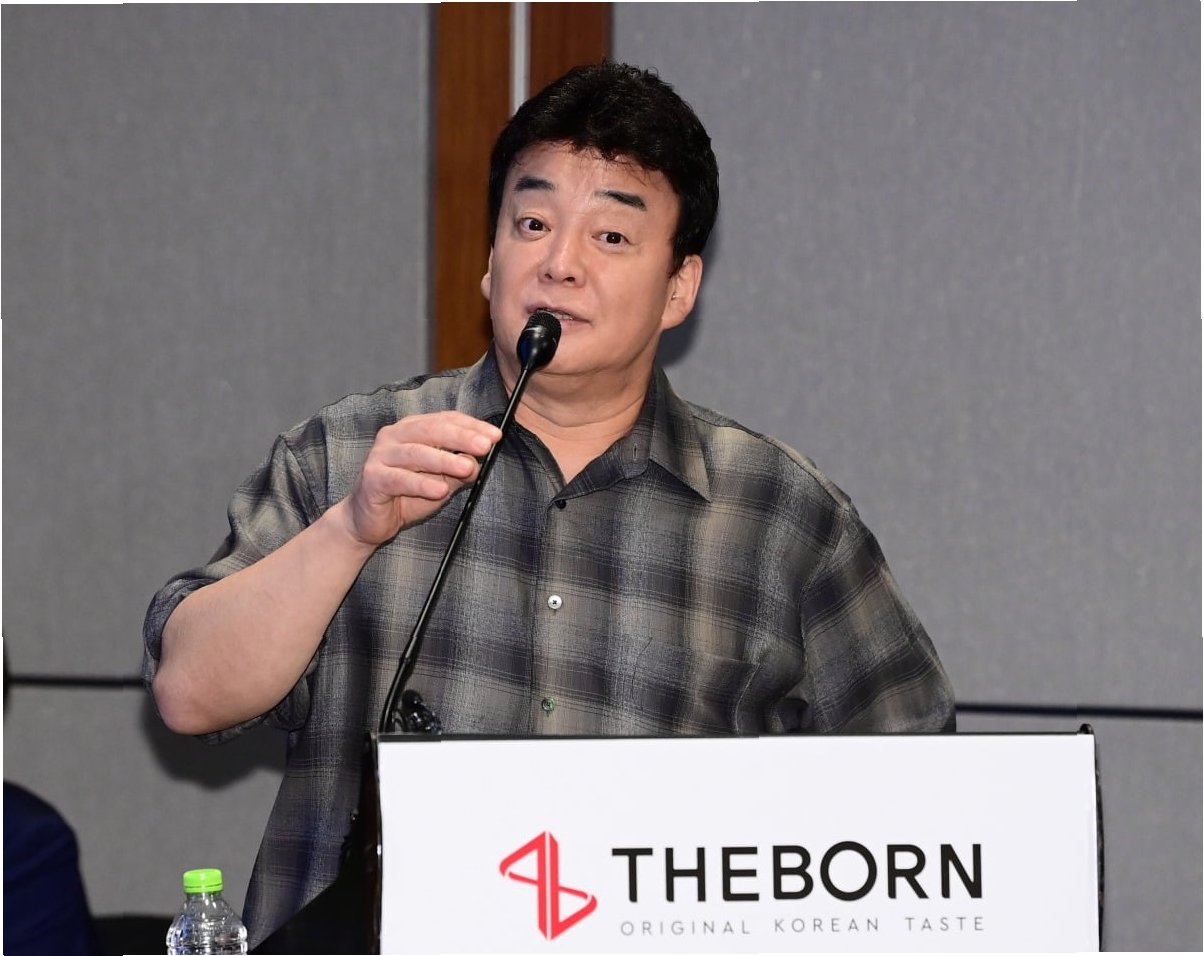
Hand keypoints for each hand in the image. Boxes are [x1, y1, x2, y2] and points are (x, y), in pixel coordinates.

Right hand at [338, 411, 502, 547]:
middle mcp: (394, 436)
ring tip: (467, 468)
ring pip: (416, 452)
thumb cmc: (405, 495)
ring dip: (444, 459)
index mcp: (412, 430)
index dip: (471, 426)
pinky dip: (421, 483)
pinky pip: (399, 479)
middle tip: (485, 446)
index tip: (495, 436)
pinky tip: (439, 489)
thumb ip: (458, 470)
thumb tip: (477, 461)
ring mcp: (380, 456)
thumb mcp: (440, 481)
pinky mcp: (372, 479)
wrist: (368, 521)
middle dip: (461, 437)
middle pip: (431, 430)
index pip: (445, 420)